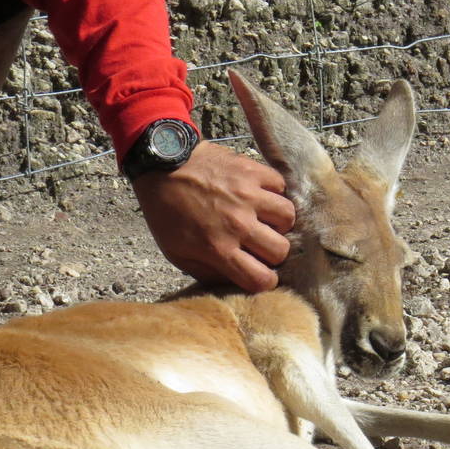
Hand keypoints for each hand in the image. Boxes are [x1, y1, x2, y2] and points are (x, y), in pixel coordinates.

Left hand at [132, 141, 294, 291]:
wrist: (161, 166)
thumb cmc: (166, 212)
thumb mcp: (177, 254)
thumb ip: (207, 273)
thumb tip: (235, 282)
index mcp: (219, 248)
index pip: (262, 279)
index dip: (266, 281)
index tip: (261, 273)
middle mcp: (238, 224)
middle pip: (281, 250)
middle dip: (273, 252)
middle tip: (261, 244)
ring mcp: (248, 196)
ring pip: (288, 217)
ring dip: (279, 222)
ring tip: (265, 219)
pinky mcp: (252, 171)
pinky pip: (280, 186)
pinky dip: (275, 192)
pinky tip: (261, 196)